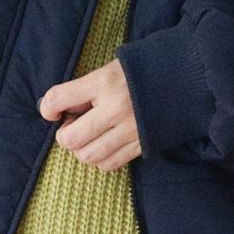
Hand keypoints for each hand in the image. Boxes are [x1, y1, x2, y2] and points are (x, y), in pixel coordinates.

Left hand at [38, 58, 140, 172]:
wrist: (186, 78)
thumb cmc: (142, 70)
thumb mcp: (110, 68)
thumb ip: (84, 89)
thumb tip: (56, 108)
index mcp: (104, 82)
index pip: (59, 98)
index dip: (47, 108)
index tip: (51, 111)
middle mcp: (115, 108)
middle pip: (70, 138)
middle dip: (65, 135)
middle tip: (72, 125)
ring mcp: (130, 130)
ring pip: (87, 156)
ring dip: (82, 149)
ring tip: (90, 135)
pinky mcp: (142, 144)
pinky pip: (108, 164)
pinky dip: (100, 158)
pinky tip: (105, 144)